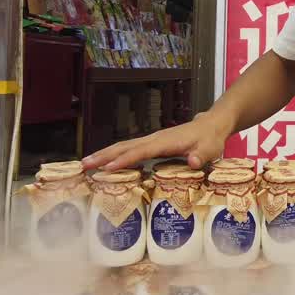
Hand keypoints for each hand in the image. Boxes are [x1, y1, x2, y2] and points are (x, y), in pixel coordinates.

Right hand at [82, 111, 234, 171]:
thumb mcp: (210, 149)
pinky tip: (105, 164)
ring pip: (124, 147)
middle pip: (124, 147)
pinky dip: (114, 156)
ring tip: (85, 164)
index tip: (106, 168)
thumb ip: (202, 155)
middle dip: (103, 155)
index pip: (140, 151)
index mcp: (165, 142)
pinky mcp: (152, 145)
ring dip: (104, 155)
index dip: (124, 160)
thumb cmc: (210, 139)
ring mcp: (151, 141)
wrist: (211, 126)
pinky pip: (129, 150)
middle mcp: (154, 139)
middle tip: (83, 165)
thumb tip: (192, 162)